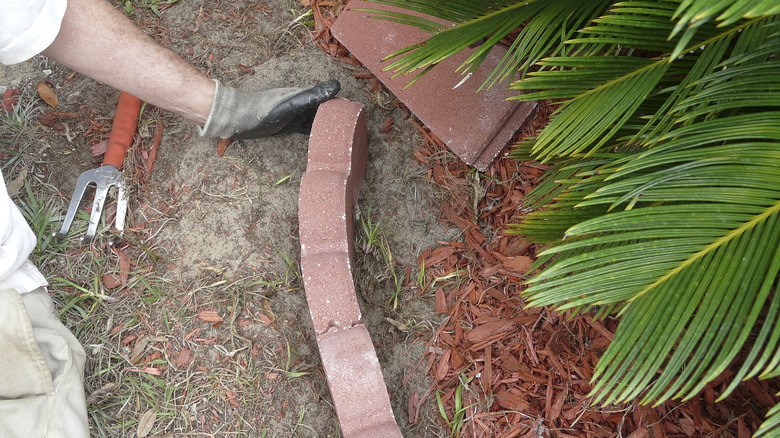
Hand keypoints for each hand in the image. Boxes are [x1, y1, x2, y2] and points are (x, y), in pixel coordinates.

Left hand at [199, 80, 340, 138]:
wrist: (237, 119)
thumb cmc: (263, 111)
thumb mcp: (291, 104)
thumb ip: (312, 96)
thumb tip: (336, 86)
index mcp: (304, 95)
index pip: (329, 97)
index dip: (343, 104)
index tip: (357, 115)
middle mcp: (302, 103)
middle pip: (325, 109)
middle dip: (338, 116)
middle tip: (353, 129)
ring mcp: (295, 114)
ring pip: (317, 119)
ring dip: (328, 125)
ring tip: (341, 136)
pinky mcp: (288, 124)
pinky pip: (307, 128)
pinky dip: (316, 132)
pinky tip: (322, 139)